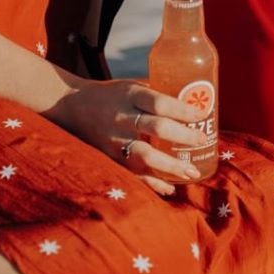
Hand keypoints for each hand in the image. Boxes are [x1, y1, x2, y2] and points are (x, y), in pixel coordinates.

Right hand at [47, 79, 206, 195]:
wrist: (70, 105)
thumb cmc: (110, 95)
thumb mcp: (131, 86)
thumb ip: (157, 95)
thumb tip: (194, 101)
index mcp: (130, 95)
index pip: (159, 103)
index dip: (183, 110)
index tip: (202, 114)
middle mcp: (122, 118)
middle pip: (157, 128)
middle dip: (184, 136)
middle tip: (203, 140)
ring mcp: (114, 140)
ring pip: (145, 156)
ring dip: (172, 166)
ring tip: (192, 172)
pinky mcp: (108, 158)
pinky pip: (132, 174)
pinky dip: (153, 183)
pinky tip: (171, 188)